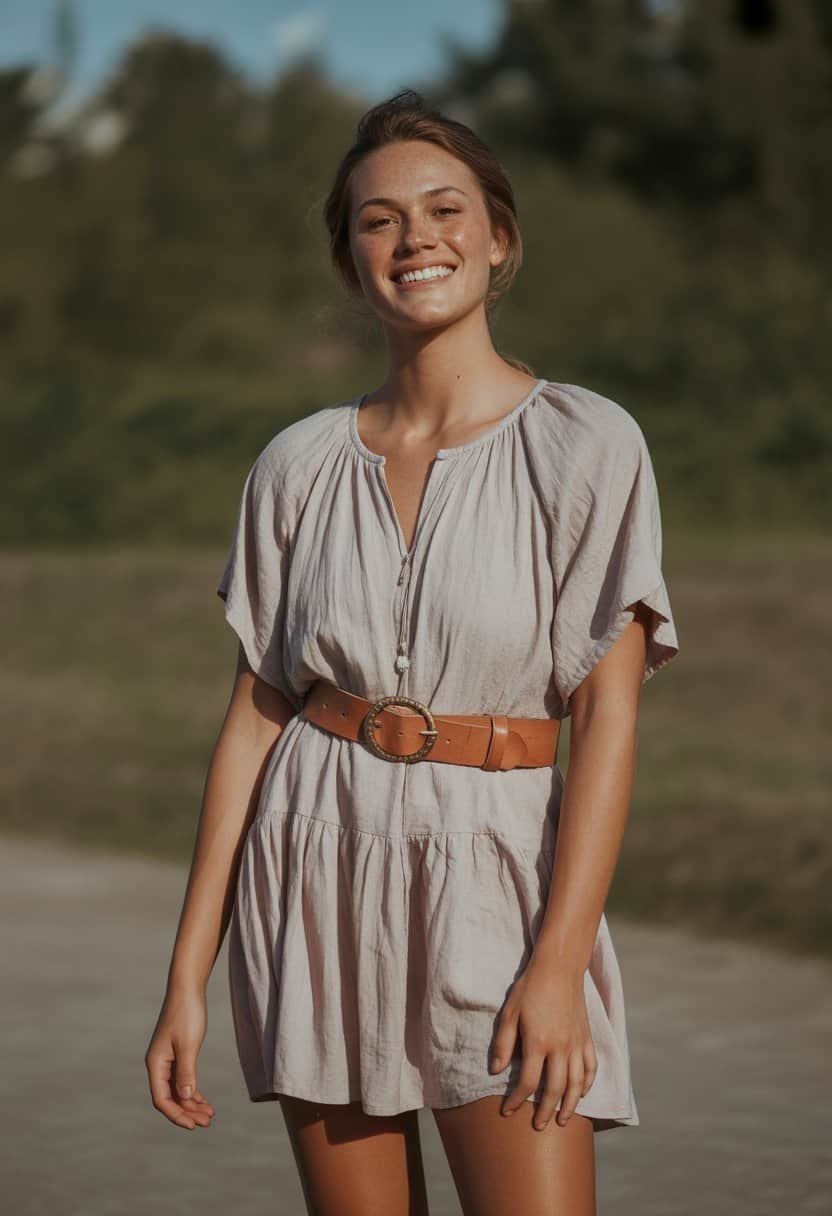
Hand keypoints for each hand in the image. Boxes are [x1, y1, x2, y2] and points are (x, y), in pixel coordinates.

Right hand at [145, 986, 215, 1129]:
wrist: (187, 988)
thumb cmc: (187, 1013)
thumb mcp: (188, 1044)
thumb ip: (187, 1071)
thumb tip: (186, 1098)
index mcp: (156, 1063)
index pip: (162, 1099)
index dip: (176, 1115)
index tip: (193, 1125)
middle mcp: (158, 1064)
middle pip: (170, 1098)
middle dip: (187, 1112)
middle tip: (208, 1122)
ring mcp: (167, 1060)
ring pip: (178, 1090)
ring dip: (192, 1104)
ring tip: (210, 1115)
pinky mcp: (177, 1054)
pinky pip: (182, 1080)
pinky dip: (193, 1091)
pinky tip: (204, 1101)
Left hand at [490, 953, 596, 1130]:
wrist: (559, 968)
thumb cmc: (530, 988)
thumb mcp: (510, 1013)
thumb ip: (504, 1043)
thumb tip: (496, 1070)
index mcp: (538, 1042)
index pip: (528, 1082)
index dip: (517, 1100)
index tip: (507, 1110)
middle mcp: (561, 1047)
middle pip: (554, 1089)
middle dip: (545, 1111)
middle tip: (538, 1126)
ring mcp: (577, 1044)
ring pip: (577, 1084)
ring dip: (570, 1105)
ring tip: (563, 1120)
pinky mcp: (587, 1037)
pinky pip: (591, 1067)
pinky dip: (588, 1084)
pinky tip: (581, 1093)